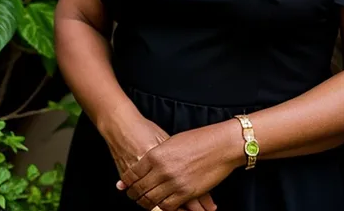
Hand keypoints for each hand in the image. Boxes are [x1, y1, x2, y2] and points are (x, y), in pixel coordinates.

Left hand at [101, 108, 216, 210]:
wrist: (221, 145)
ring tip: (144, 202)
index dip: (126, 182)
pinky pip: (168, 206)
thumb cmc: (199, 139)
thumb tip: (145, 163)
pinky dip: (162, 207)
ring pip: (151, 201)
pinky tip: (161, 204)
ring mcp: (174, 183)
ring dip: (145, 203)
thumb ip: (158, 154)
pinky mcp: (186, 193)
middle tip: (131, 195)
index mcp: (156, 154)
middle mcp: (162, 169)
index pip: (133, 173)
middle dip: (133, 194)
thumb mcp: (173, 142)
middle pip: (140, 189)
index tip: (123, 185)